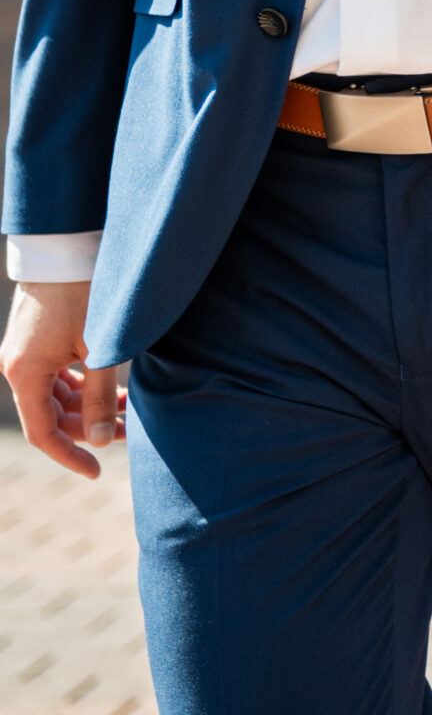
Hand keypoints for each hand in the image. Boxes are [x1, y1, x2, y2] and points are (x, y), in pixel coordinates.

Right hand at [0, 280, 124, 478]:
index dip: (70, 456)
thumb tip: (104, 441)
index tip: (98, 472)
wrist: (67, 242)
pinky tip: (116, 387)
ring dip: (90, 405)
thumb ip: (101, 397)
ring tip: (130, 406)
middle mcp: (17, 366)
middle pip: (52, 415)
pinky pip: (59, 376)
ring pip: (58, 396)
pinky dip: (86, 385)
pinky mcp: (39, 339)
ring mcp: (26, 352)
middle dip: (89, 427)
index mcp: (24, 372)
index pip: (42, 433)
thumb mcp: (100, 347)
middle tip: (130, 429)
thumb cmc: (84, 290)